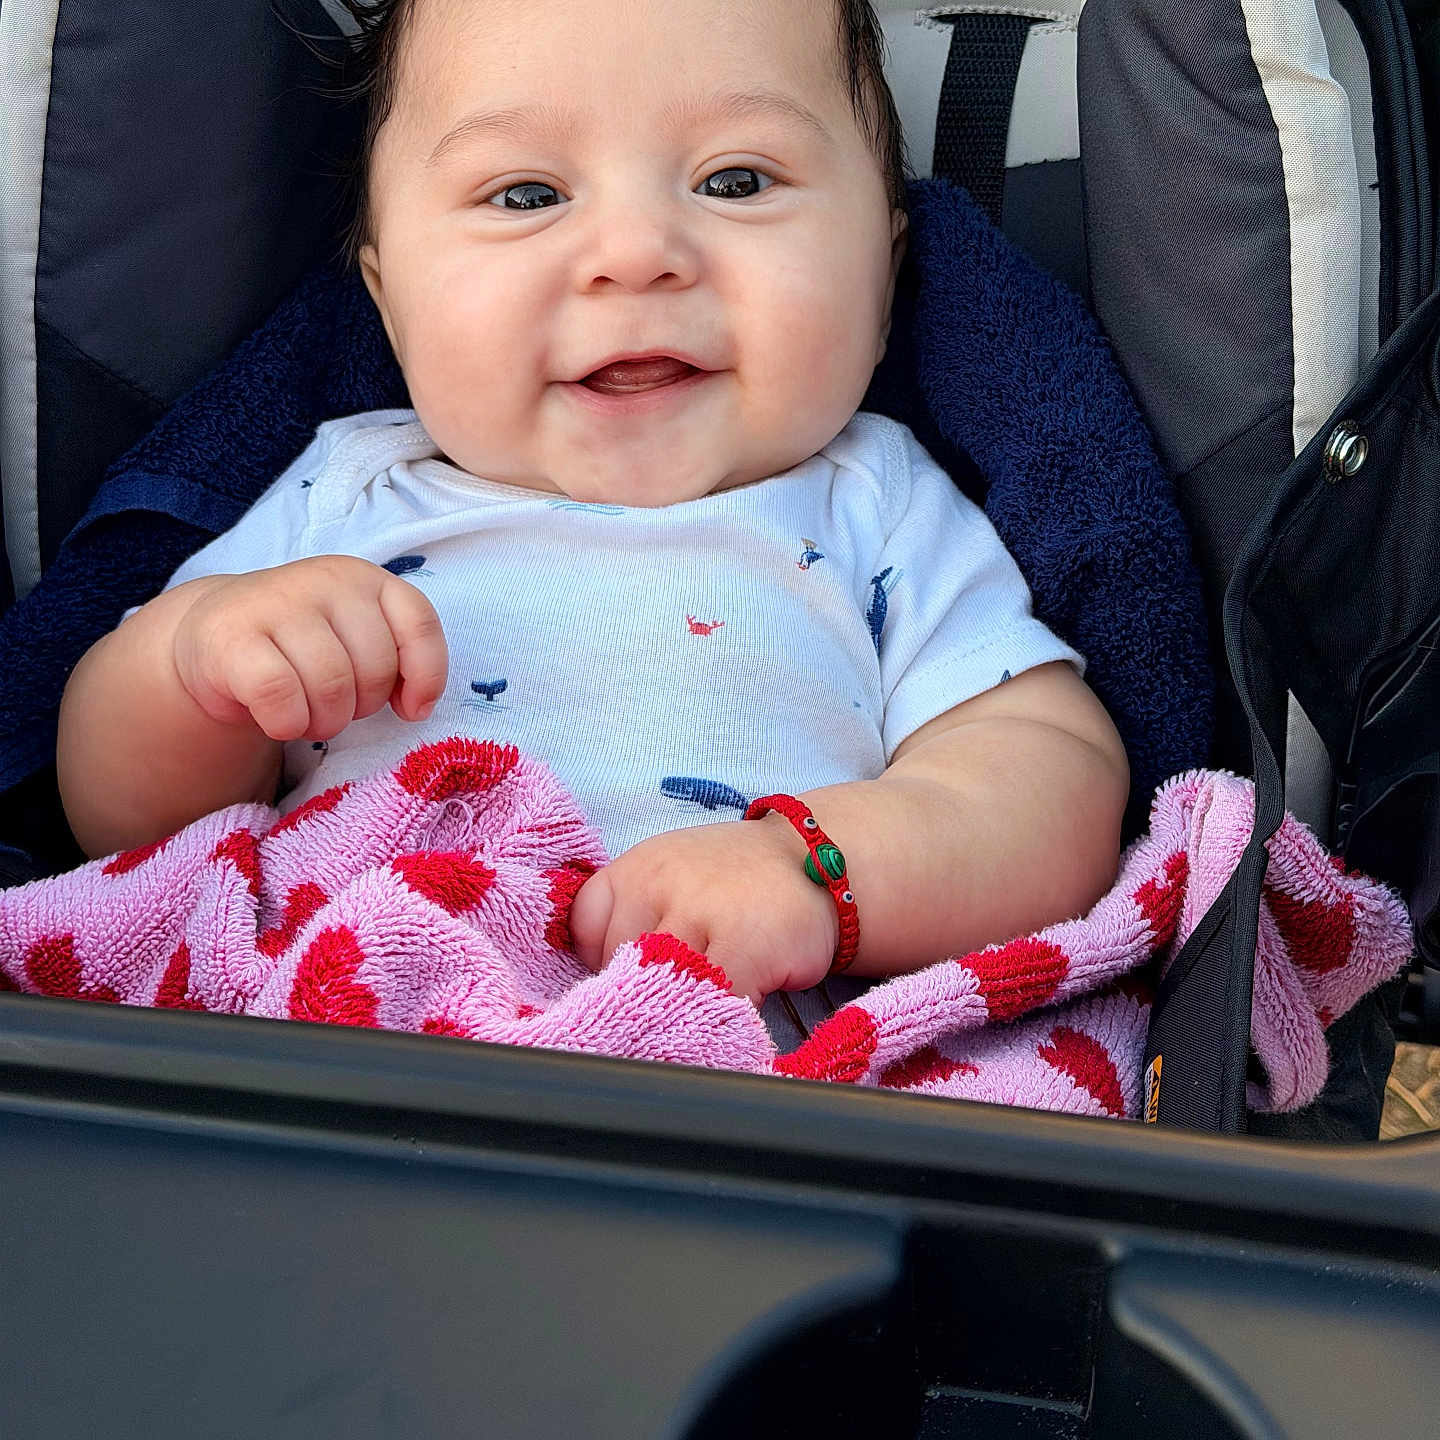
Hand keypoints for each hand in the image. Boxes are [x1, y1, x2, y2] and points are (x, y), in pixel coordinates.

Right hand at [171, 556, 448, 741]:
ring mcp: (275, 602)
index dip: (425, 676)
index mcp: (363, 579)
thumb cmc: (300, 647)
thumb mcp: (356, 640)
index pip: (419, 623)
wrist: (214, 637)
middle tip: (336, 706)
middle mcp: (324, 580)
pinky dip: (287, 724)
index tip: (409, 709)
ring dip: (325, 722)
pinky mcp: (231, 635)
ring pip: (332, 685)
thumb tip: (417, 707)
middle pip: (375, 668)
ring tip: (307, 715)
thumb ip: (397, 659)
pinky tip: (278, 719)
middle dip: (363, 706)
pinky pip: (282, 697)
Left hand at [568, 817, 839, 1003]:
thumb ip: (632, 918)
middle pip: (617, 969)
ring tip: (706, 999)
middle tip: (679, 990)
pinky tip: (741, 1002)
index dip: (605, 962)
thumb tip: (601, 988)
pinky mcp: (745, 945)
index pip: (583, 933)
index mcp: (636, 869)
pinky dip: (720, 1018)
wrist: (820, 860)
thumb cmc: (736, 881)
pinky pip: (711, 1005)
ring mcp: (702, 912)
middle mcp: (660, 883)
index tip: (635, 970)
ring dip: (681, 1009)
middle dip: (645, 991)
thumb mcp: (671, 878)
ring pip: (660, 991)